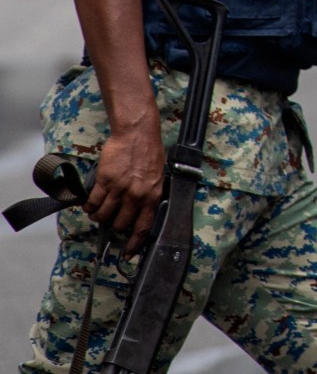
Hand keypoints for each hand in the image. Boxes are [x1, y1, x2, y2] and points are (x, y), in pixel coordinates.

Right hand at [86, 121, 165, 254]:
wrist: (138, 134)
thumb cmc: (149, 153)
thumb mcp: (157, 177)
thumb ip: (149, 196)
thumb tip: (141, 213)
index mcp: (152, 196)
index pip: (143, 228)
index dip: (134, 244)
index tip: (127, 253)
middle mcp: (136, 196)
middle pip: (119, 224)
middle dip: (113, 226)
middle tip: (109, 220)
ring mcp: (120, 189)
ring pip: (103, 216)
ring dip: (98, 216)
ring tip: (97, 211)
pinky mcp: (104, 181)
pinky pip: (92, 202)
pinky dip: (89, 206)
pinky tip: (89, 203)